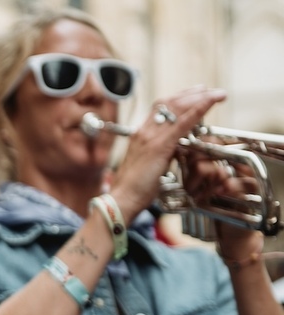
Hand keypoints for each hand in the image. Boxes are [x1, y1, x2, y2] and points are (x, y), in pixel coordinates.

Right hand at [110, 86, 226, 224]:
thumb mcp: (148, 167)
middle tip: (207, 90)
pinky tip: (212, 101)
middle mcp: (143, 132)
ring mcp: (150, 137)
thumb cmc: (133, 190)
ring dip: (199, 98)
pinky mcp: (159, 146)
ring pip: (176, 108)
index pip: (159, 110)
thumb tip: (175, 152)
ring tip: (216, 94)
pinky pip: (182, 122)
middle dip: (190, 94)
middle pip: (168, 104)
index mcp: (139, 136)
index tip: (193, 95)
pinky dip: (199, 109)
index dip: (177, 99)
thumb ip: (161, 155)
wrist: (122, 200)